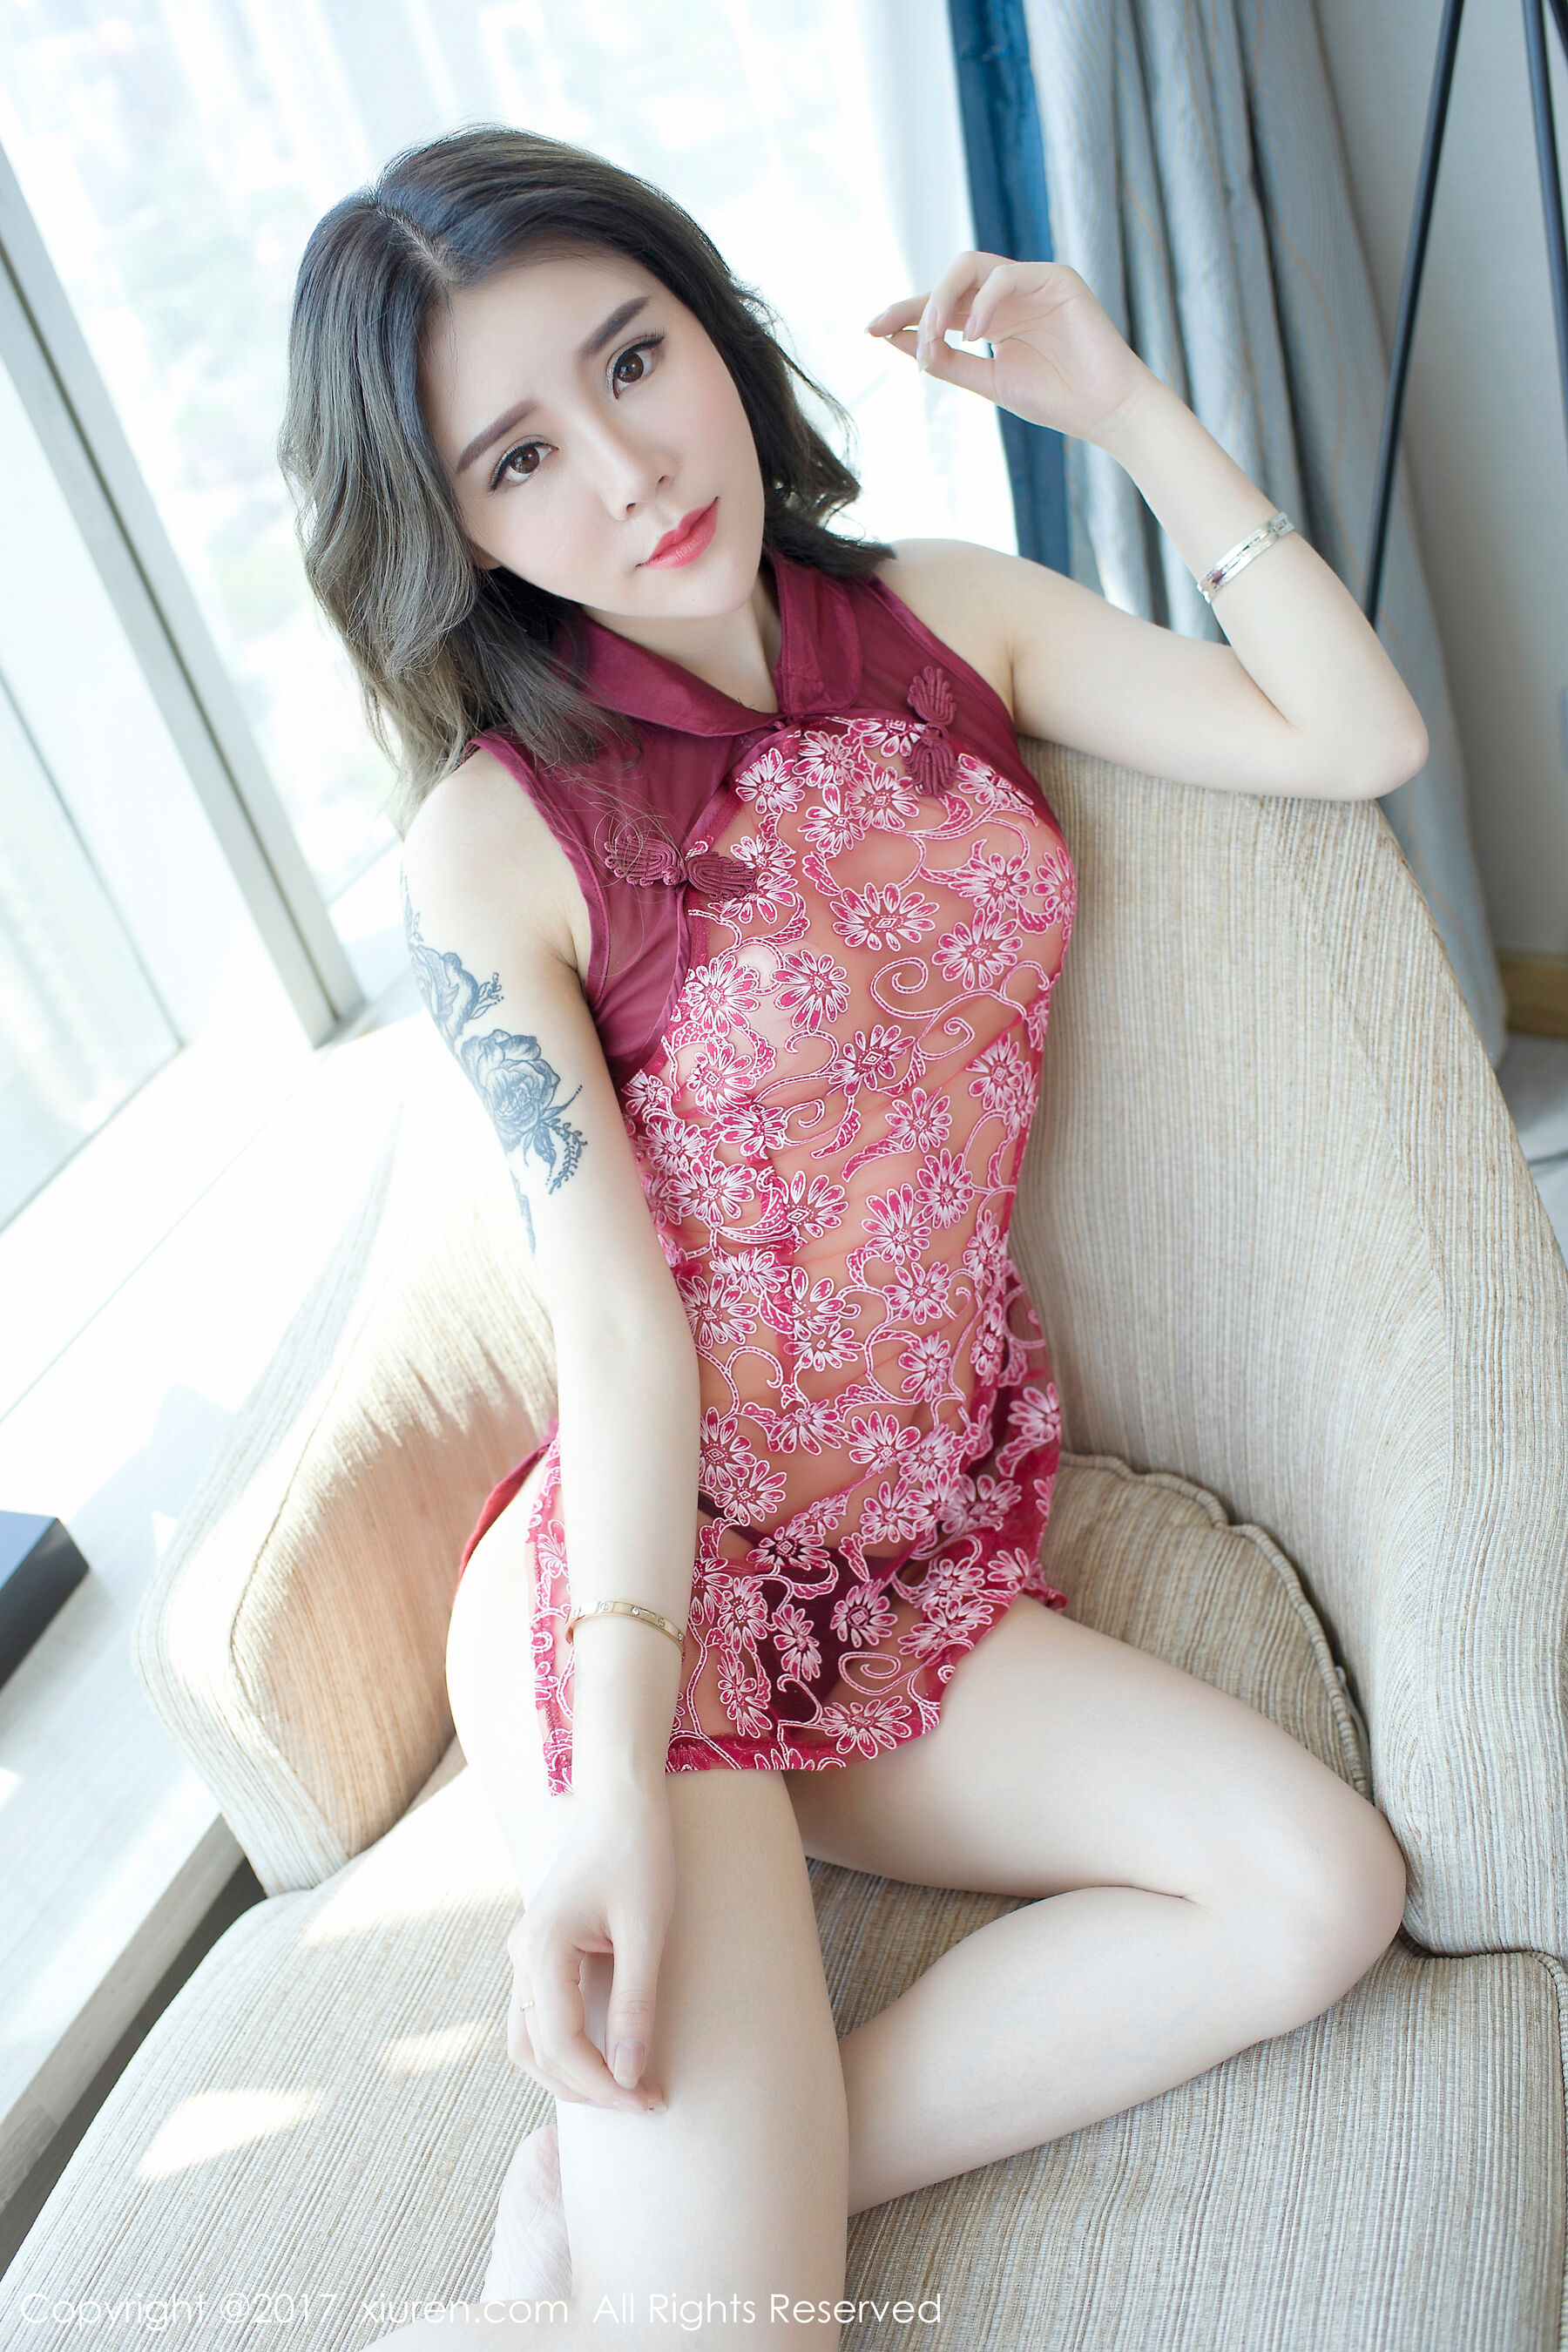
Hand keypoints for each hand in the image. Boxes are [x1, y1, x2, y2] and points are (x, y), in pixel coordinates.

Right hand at [505, 1779, 674, 2115]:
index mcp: (541, 1950)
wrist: (622, 1800)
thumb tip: (630, 2077)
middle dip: (586, 2088)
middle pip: (537, 2053)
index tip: (649, 2101)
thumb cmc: (639, 1855)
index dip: (605, 2085)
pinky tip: (604, 2056)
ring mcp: (524, 1952)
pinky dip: (562, 2048)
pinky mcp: (537, 1949)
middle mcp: (521, 1955)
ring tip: (621, 2091)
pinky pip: (536, 2016)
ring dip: (567, 2075)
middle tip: (641, 2103)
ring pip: (528, 2041)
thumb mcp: (646, 1931)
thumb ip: (636, 2004)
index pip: (563, 2046)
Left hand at [867, 250, 1154, 446]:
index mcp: (994, 316)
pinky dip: (983, 303)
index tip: (868, 330)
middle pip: (951, 278)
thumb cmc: (1056, 400)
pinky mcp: (1057, 279)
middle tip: (888, 332)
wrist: (1106, 413)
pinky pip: (1007, 276)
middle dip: (916, 302)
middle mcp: (1010, 293)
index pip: (942, 304)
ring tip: (931, 337)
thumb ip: (948, 362)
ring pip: (973, 267)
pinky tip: (972, 334)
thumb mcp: (990, 383)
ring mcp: (1033, 281)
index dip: (904, 313)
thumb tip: (897, 343)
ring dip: (943, 299)